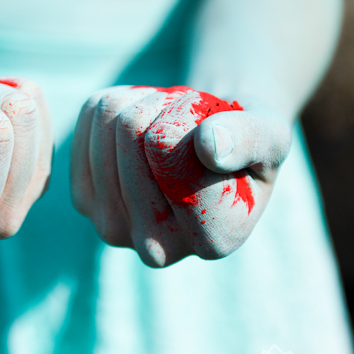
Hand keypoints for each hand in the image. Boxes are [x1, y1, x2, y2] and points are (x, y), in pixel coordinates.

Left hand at [71, 85, 290, 266]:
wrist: (214, 145)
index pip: (167, 149)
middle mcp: (156, 249)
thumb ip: (250, 139)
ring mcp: (112, 226)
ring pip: (109, 120)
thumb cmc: (246, 140)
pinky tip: (145, 128)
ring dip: (145, 104)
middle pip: (132, 131)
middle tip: (192, 124)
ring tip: (172, 127)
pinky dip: (120, 104)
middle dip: (167, 107)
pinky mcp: (83, 199)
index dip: (193, 117)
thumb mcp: (270, 134)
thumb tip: (208, 145)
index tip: (217, 130)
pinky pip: (90, 117)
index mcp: (212, 241)